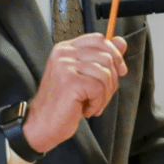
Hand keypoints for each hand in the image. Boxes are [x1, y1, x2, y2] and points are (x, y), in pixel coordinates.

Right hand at [22, 33, 127, 153]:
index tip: (120, 70)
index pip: (98, 39)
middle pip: (106, 57)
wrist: (43, 124)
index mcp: (65, 49)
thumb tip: (121, 42)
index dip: (115, 53)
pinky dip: (97, 103)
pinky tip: (86, 109)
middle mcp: (63, 54)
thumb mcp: (85, 76)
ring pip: (106, 74)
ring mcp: (65, 66)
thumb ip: (102, 58)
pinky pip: (99, 89)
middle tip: (101, 96)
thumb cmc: (63, 102)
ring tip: (92, 105)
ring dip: (105, 95)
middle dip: (112, 81)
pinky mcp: (70, 82)